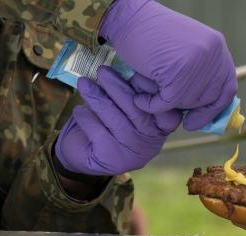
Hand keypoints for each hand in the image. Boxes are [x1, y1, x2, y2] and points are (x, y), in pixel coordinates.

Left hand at [55, 67, 181, 175]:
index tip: (135, 74)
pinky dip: (86, 118)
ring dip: (97, 98)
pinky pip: (98, 132)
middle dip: (118, 88)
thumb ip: (131, 92)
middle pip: (137, 111)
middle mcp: (150, 142)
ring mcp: (132, 152)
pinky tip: (79, 110)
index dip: (153, 93)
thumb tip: (125, 67)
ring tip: (84, 83)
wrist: (85, 155)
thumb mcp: (125, 106)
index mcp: (160, 128)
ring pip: (115, 120)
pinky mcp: (111, 159)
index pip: (167, 112)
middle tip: (102, 71)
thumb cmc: (110, 123)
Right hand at [100, 0, 237, 130]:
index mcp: (217, 47)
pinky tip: (140, 100)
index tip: (197, 121)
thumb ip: (202, 72)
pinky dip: (151, 105)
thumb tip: (210, 112)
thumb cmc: (151, 35)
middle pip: (208, 99)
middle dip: (187, 106)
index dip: (214, 108)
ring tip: (149, 92)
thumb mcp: (187, 50)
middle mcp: (212, 54)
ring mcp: (196, 64)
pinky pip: (167, 104)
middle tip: (167, 104)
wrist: (127, 18)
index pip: (227, 88)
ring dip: (165, 104)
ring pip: (187, 103)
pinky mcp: (177, 73)